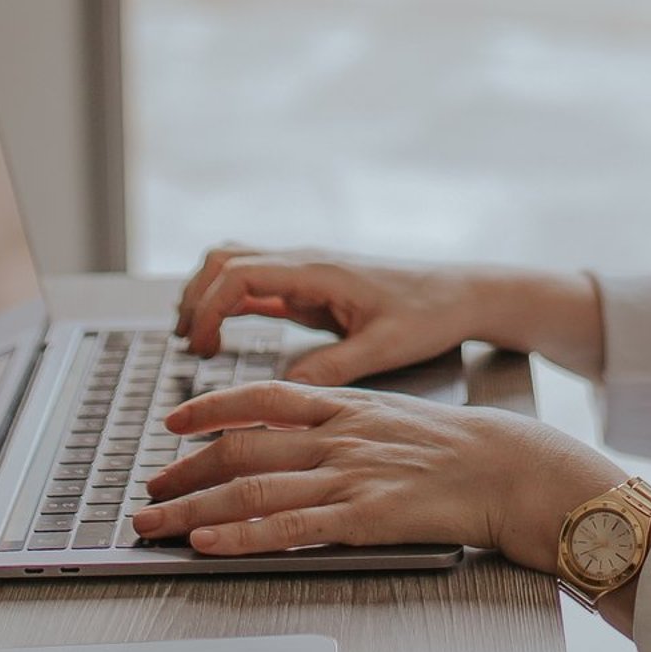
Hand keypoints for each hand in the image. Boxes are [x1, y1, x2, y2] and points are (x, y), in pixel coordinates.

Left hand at [134, 378, 622, 568]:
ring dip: (191, 507)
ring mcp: (349, 475)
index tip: (172, 420)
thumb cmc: (459, 448)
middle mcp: (338, 435)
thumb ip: (344, 421)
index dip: (209, 407)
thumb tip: (297, 433)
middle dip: (184, 470)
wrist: (512, 467)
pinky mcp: (364, 517)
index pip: (260, 397)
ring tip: (152, 525)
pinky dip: (239, 535)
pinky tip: (207, 543)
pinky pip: (288, 527)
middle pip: (241, 446)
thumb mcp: (393, 415)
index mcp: (346, 405)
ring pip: (251, 488)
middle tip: (148, 490)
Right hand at [175, 248, 482, 380]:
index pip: (240, 274)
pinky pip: (256, 284)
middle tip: (188, 345)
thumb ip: (334, 368)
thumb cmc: (430, 314)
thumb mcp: (384, 348)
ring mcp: (306, 271)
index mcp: (319, 270)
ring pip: (235, 265)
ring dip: (207, 295)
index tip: (201, 348)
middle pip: (225, 259)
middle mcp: (306, 262)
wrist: (461, 294)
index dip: (209, 308)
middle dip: (195, 297)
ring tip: (195, 340)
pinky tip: (221, 334)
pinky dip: (229, 304)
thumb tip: (286, 392)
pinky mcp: (311, 287)